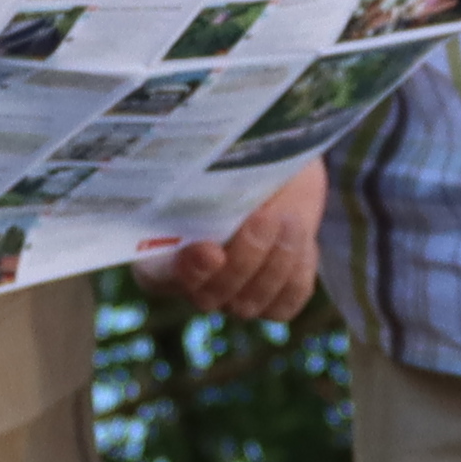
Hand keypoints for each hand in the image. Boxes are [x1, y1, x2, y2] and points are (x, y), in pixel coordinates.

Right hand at [139, 161, 327, 326]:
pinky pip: (284, 305)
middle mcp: (193, 282)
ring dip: (275, 262)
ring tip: (291, 221)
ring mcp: (232, 297)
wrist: (280, 158)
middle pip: (209, 296)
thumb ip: (206, 180)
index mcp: (159, 248)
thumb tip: (206, 180)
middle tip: (264, 219)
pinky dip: (297, 272)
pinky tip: (302, 240)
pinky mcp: (273, 300)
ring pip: (248, 304)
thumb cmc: (239, 156)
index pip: (158, 277)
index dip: (185, 271)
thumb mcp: (222, 162)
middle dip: (243, 259)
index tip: (211, 249)